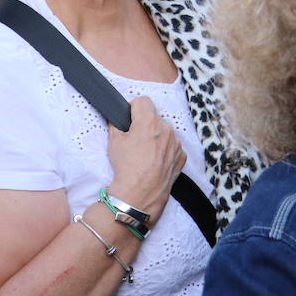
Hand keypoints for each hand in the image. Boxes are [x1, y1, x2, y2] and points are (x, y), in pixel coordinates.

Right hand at [106, 96, 185, 219]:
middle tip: (135, 140)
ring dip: (156, 137)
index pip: (142, 101)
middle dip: (145, 124)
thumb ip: (115, 124)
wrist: (138, 195)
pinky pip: (173, 146)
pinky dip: (165, 150)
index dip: (133, 109)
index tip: (130, 119)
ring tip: (145, 153)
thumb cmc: (125, 168)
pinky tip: (154, 161)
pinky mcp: (181, 156)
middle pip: (154, 117)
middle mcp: (166, 128)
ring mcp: (176, 143)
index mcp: (149, 121)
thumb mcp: (114, 142)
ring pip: (165, 131)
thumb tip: (116, 118)